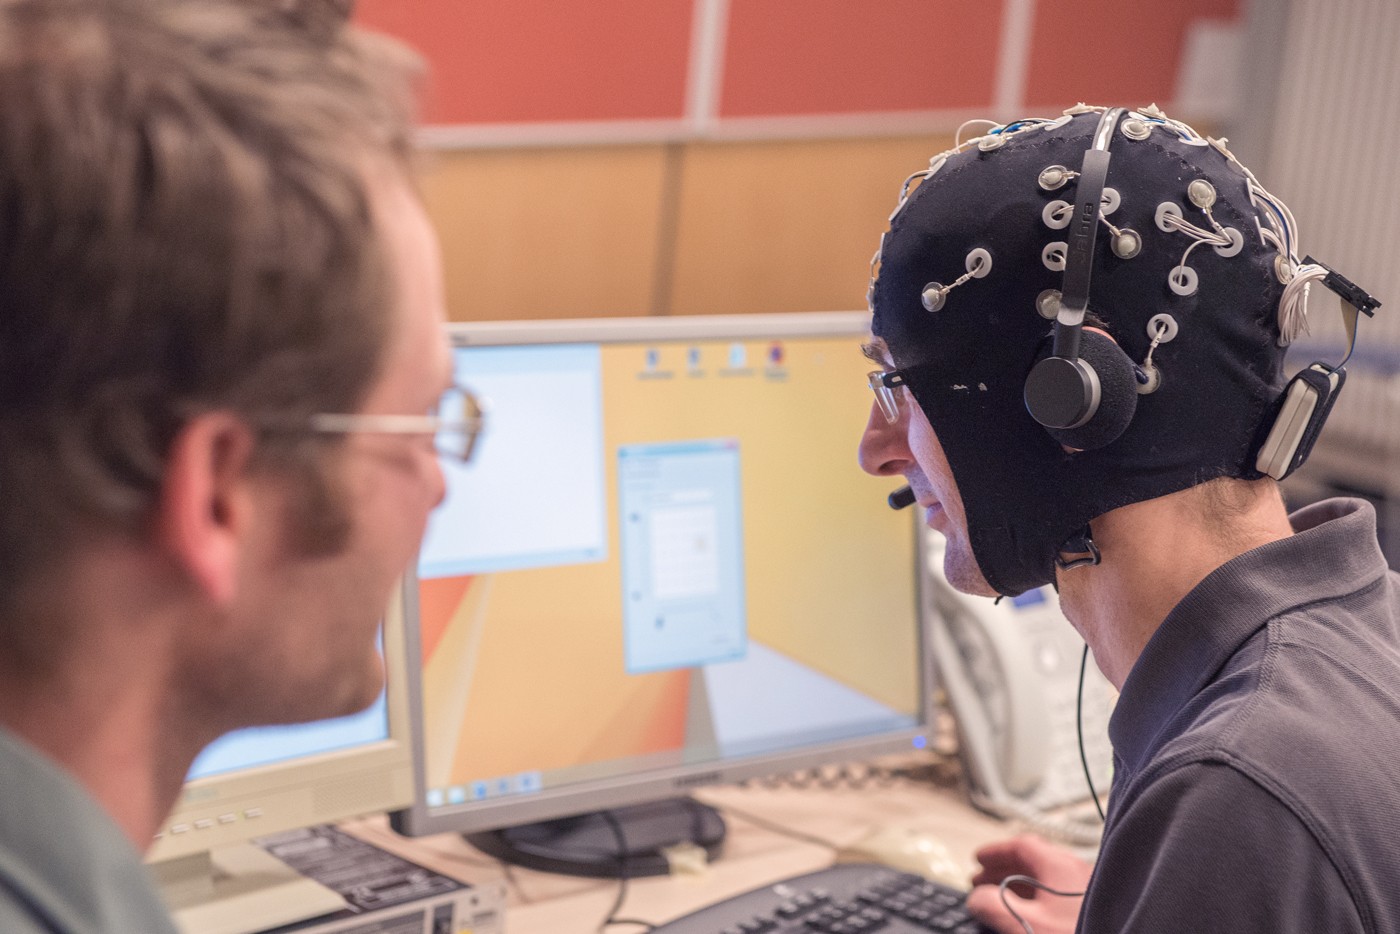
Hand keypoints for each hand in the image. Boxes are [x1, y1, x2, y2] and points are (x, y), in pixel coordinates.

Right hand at [963, 834, 1091, 933]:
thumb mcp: (1023, 923)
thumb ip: (993, 906)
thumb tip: (977, 898)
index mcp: (1059, 866)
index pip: (1022, 845)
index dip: (996, 852)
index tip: (978, 860)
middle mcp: (1076, 872)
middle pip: (1034, 860)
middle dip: (1004, 869)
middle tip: (983, 880)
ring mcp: (1088, 890)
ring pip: (1047, 879)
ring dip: (1020, 885)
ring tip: (1001, 900)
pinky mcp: (1095, 909)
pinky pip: (1058, 895)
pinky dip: (1037, 899)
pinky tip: (1030, 917)